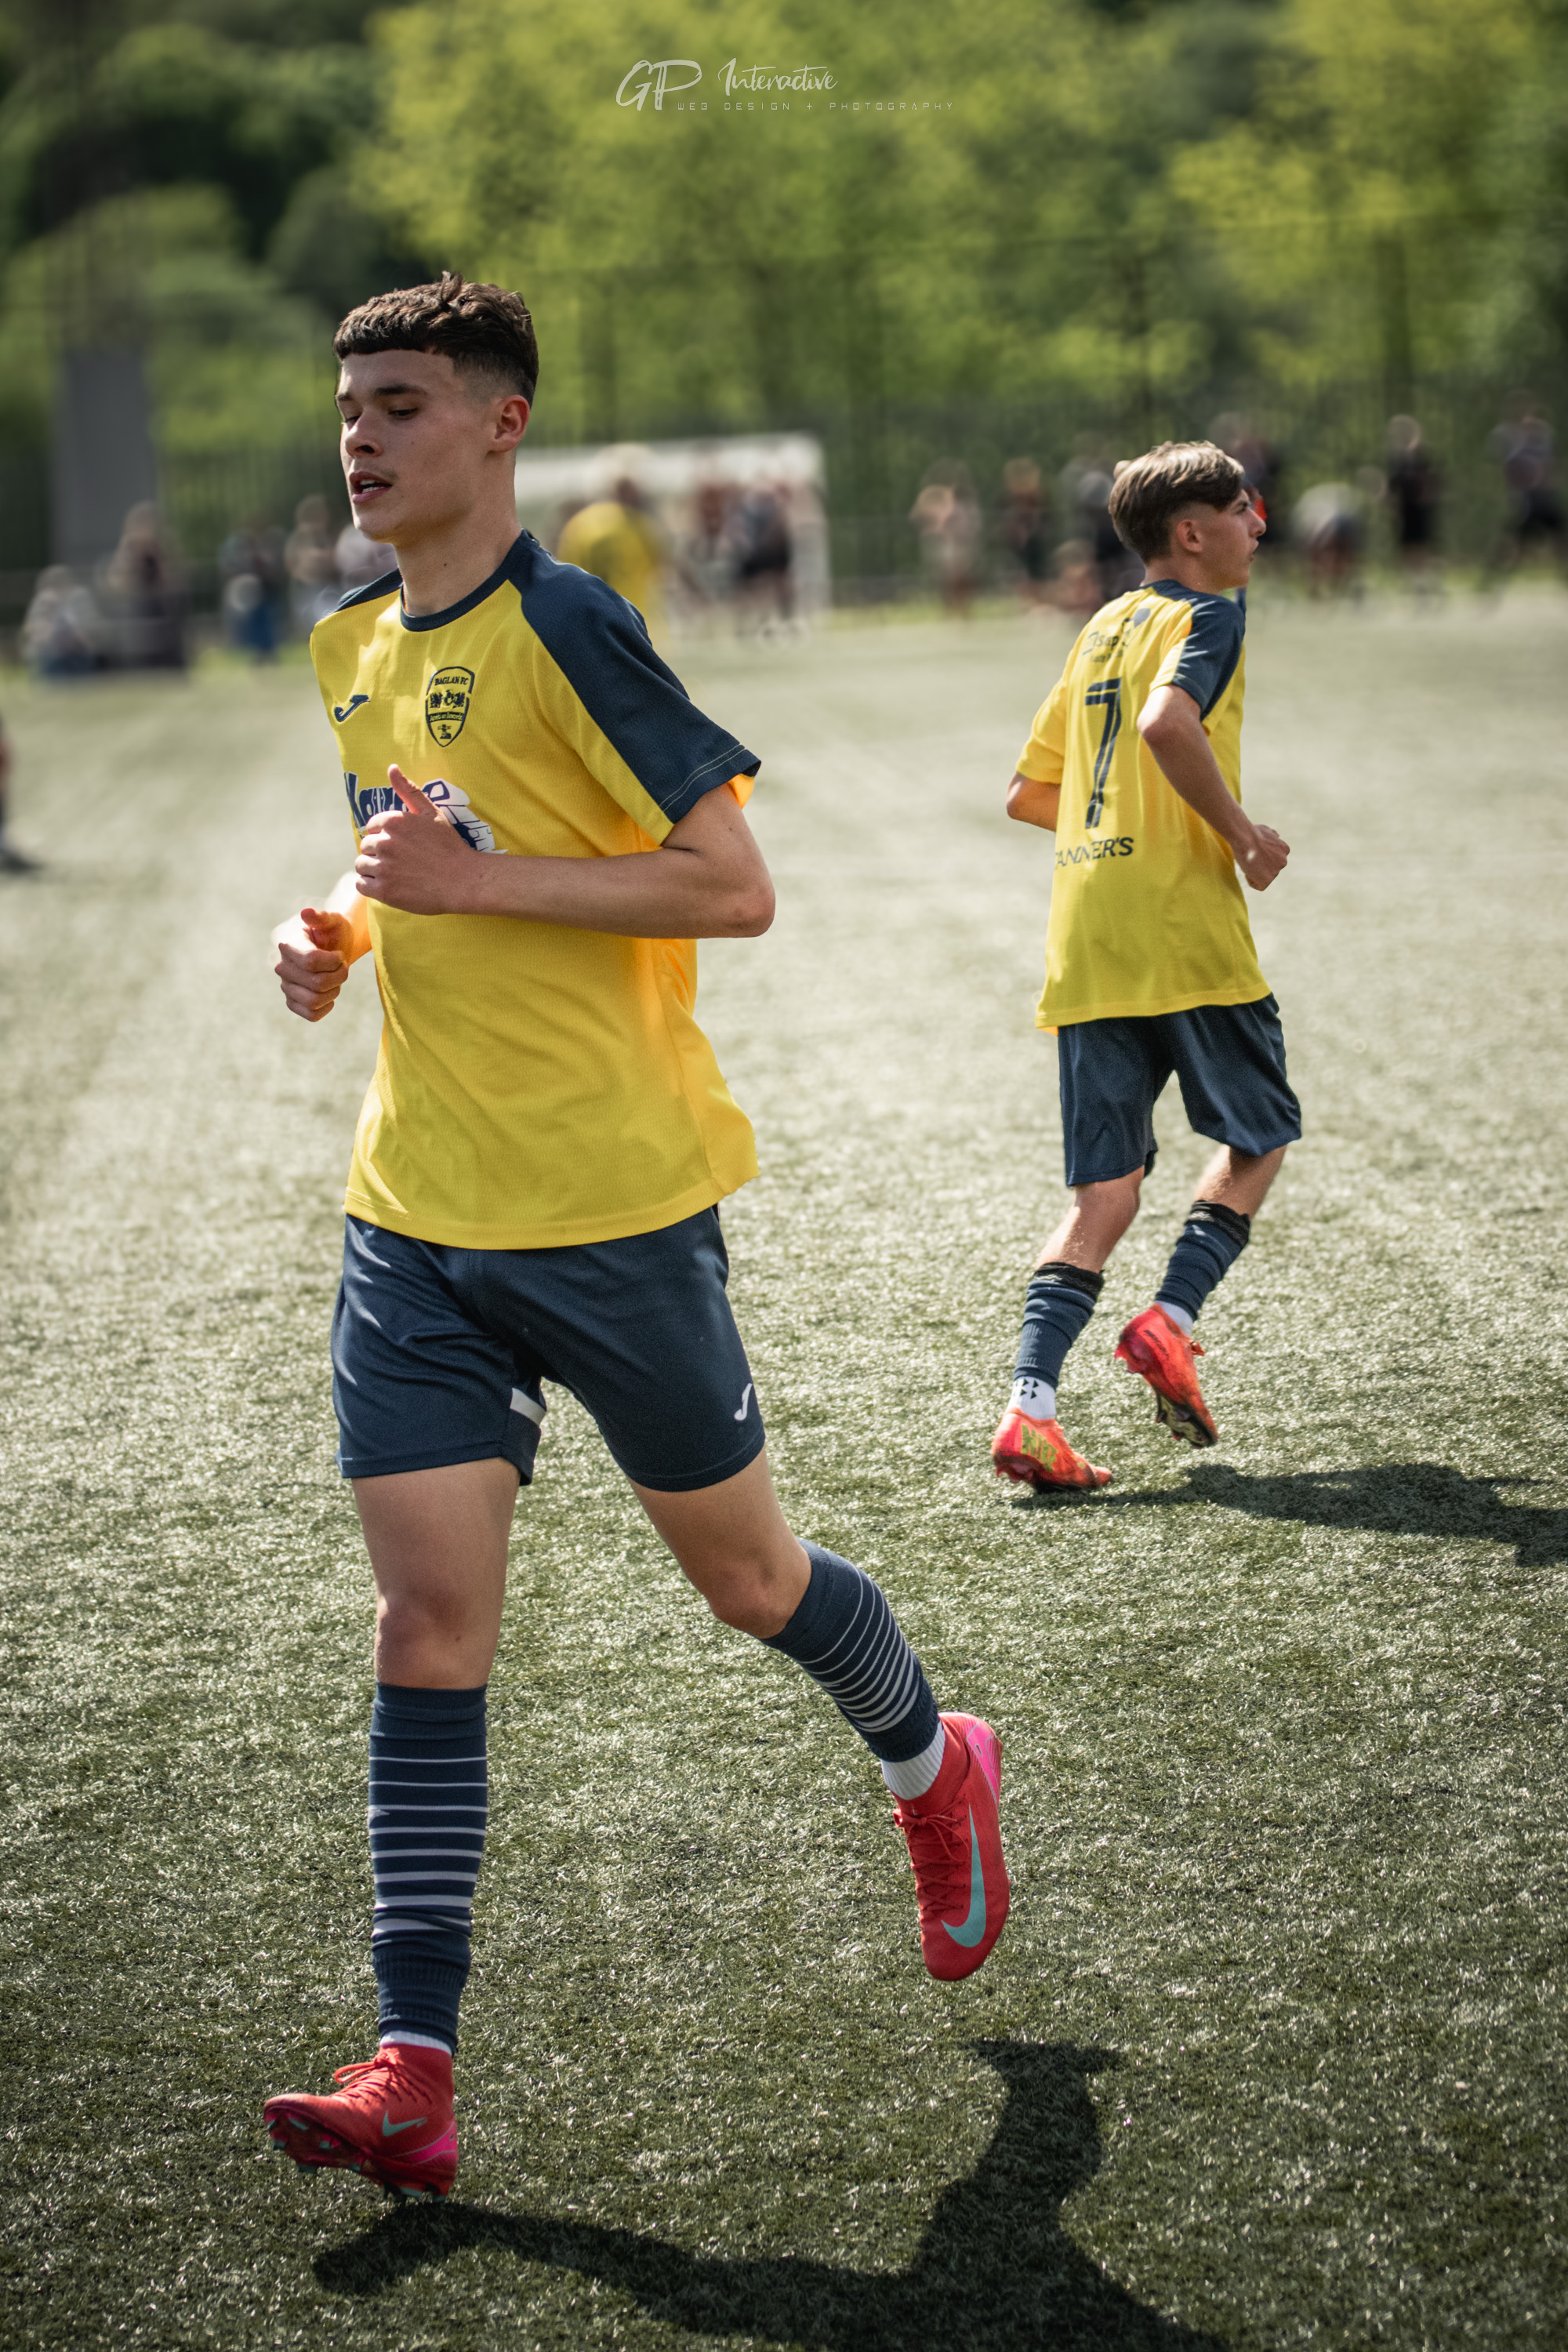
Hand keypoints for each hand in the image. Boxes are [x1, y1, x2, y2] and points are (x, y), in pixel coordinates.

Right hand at [274, 906, 354, 1022]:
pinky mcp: (292, 1002)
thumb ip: (322, 916)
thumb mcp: (333, 920)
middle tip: (343, 966)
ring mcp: (286, 986)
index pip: (311, 962)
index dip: (334, 961)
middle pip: (317, 983)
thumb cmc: (334, 932)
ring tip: (336, 978)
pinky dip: (326, 1007)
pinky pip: (311, 1015)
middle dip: (339, 975)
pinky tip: (330, 994)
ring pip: (314, 1001)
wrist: (334, 947)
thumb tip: (306, 913)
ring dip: (334, 991)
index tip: (339, 954)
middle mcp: (282, 967)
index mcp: (288, 944)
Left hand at [355, 765, 482, 914]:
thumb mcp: (431, 812)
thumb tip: (391, 768)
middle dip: (379, 853)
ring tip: (394, 874)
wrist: (463, 880)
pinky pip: (361, 885)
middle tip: (400, 861)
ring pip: (361, 865)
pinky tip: (388, 885)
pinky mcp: (384, 890)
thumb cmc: (449, 846)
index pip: (371, 827)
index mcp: (392, 821)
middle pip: (365, 846)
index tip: (401, 846)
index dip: (385, 836)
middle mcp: (384, 842)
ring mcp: (383, 867)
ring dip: (373, 869)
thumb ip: (408, 790)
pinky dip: (371, 885)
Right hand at [1236, 822, 1289, 890]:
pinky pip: (1259, 885)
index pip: (1274, 859)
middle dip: (1261, 866)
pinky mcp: (1267, 880)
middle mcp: (1283, 861)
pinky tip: (1247, 870)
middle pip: (1270, 869)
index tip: (1255, 853)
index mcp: (1285, 850)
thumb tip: (1276, 836)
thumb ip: (1272, 836)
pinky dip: (1251, 880)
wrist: (1246, 838)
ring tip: (1248, 862)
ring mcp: (1276, 872)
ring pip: (1264, 877)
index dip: (1262, 857)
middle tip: (1250, 858)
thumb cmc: (1253, 833)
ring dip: (1256, 873)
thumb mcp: (1266, 830)